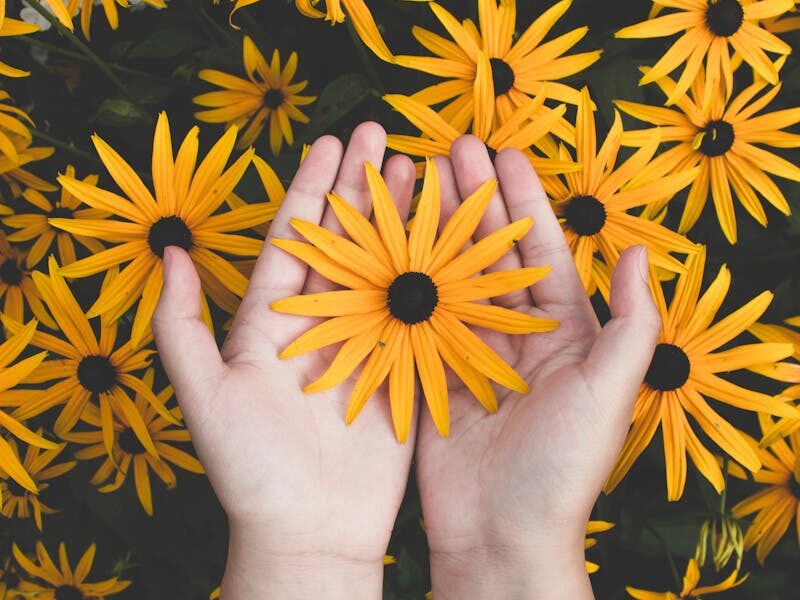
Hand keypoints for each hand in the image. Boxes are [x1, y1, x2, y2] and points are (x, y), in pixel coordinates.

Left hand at [152, 123, 416, 598]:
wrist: (310, 533)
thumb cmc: (250, 471)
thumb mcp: (203, 397)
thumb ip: (180, 327)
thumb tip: (172, 254)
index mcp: (271, 322)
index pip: (294, 240)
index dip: (311, 189)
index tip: (330, 142)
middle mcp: (320, 324)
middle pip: (345, 242)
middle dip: (362, 188)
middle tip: (383, 136)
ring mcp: (364, 344)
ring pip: (386, 267)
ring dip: (401, 220)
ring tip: (420, 171)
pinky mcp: (401, 371)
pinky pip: (418, 313)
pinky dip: (435, 274)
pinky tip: (450, 239)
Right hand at [414, 138, 661, 599]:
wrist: (501, 533)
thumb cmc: (562, 466)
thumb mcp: (610, 392)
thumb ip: (630, 323)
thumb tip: (639, 252)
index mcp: (561, 331)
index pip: (539, 249)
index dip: (522, 199)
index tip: (502, 153)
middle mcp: (513, 332)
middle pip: (489, 251)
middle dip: (471, 199)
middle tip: (448, 149)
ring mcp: (468, 350)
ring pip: (449, 274)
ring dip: (434, 228)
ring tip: (414, 180)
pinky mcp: (429, 372)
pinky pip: (416, 315)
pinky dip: (402, 278)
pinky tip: (386, 243)